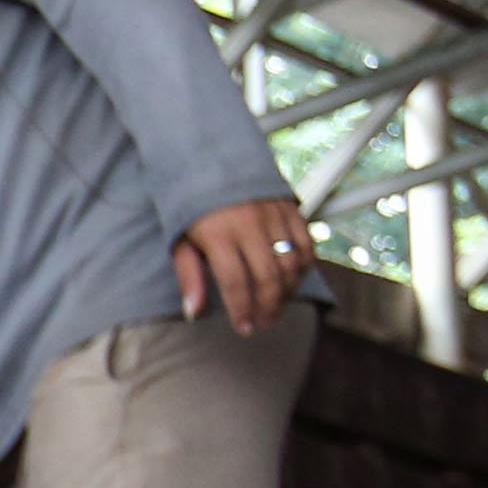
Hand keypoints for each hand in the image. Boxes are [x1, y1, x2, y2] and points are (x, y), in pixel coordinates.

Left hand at [175, 195, 313, 335]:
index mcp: (218, 233)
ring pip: (292, 263)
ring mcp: (273, 214)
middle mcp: (249, 223)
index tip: (244, 328)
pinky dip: (304, 267)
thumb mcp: (181, 240)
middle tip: (263, 323)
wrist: (213, 159)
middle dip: (268, 306)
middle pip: (269, 276)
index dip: (242, 309)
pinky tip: (292, 281)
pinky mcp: (290, 207)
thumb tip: (193, 312)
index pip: (235, 281)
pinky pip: (306, 243)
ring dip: (288, 291)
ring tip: (276, 306)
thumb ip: (189, 277)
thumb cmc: (194, 206)